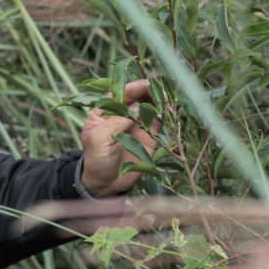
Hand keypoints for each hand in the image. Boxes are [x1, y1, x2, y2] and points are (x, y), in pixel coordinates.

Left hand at [80, 79, 162, 197]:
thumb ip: (118, 122)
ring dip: (159, 101)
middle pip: (138, 96)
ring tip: (168, 100)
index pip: (121, 94)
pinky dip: (165, 114)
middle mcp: (122, 114)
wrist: (105, 182)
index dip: (133, 88)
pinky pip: (158, 121)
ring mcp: (136, 124)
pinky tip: (171, 111)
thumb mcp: (100, 138)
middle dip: (149, 92)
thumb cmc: (96, 158)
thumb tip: (139, 106)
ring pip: (150, 106)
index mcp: (105, 110)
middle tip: (161, 92)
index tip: (146, 86)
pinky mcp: (148, 135)